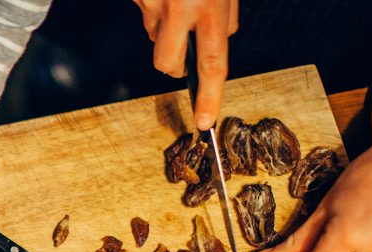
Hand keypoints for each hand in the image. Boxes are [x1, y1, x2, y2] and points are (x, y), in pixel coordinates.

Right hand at [133, 0, 237, 129]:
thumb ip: (226, 13)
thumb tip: (223, 37)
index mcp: (209, 5)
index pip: (211, 64)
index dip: (209, 97)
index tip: (205, 120)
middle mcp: (178, 8)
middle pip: (168, 64)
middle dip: (175, 66)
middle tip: (185, 46)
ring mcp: (152, 3)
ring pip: (153, 38)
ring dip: (164, 30)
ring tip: (177, 0)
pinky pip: (144, 15)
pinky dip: (154, 7)